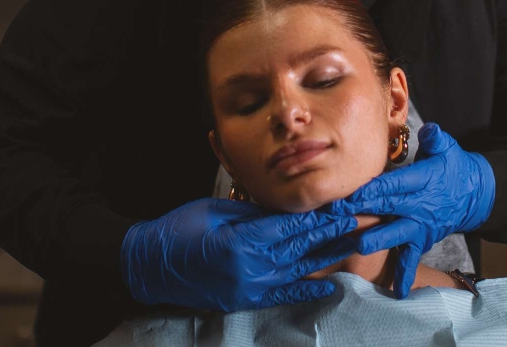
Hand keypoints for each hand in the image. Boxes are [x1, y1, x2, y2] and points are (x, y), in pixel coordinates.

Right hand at [121, 197, 358, 310]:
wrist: (149, 266)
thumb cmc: (179, 230)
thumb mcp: (216, 211)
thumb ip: (252, 212)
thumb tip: (283, 209)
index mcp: (242, 241)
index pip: (290, 226)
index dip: (318, 216)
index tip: (342, 205)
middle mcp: (251, 268)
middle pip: (299, 247)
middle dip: (330, 233)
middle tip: (357, 220)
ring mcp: (249, 288)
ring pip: (297, 270)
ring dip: (325, 258)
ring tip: (351, 245)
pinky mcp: (245, 300)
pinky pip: (282, 296)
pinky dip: (306, 291)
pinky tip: (329, 287)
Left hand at [328, 123, 495, 297]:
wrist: (474, 194)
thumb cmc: (453, 167)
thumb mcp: (448, 148)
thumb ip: (436, 139)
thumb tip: (429, 130)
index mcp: (422, 179)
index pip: (392, 184)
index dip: (370, 188)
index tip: (347, 193)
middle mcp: (420, 204)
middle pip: (387, 206)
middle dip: (361, 211)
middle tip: (335, 216)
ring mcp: (421, 225)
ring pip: (397, 233)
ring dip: (378, 239)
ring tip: (359, 246)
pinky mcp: (423, 240)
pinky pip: (413, 257)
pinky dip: (406, 274)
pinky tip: (397, 291)